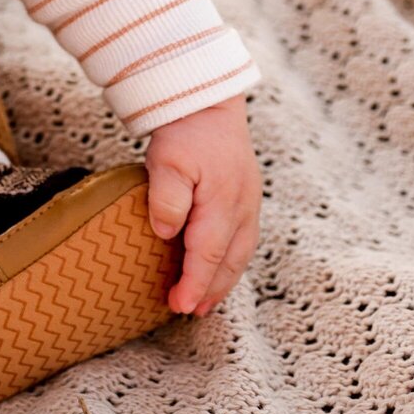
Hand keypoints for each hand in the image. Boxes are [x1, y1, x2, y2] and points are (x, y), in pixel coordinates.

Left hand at [144, 94, 262, 315]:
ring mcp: (248, 203)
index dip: (194, 283)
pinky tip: (218, 269)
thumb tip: (165, 233)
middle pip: (229, 261)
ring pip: (240, 253)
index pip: (208, 254)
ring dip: (224, 280)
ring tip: (205, 302)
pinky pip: (242, 238)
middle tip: (190, 312)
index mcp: (223, 202)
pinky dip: (230, 260)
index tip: (179, 306)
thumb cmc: (185, 130)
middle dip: (210, 289)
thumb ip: (166, 197)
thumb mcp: (166, 159)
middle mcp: (242, 208)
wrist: (209, 102)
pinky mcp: (246, 197)